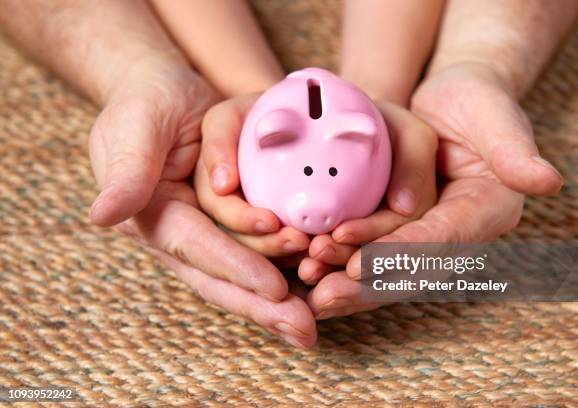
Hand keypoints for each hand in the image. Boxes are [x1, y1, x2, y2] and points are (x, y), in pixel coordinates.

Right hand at [88, 57, 315, 346]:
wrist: (165, 93)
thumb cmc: (148, 101)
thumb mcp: (135, 125)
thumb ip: (126, 170)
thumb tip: (103, 216)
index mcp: (149, 215)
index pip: (196, 248)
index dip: (235, 268)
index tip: (275, 290)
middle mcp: (176, 233)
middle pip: (220, 278)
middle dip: (261, 307)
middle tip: (305, 331)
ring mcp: (202, 233)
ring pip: (241, 274)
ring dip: (279, 294)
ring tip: (319, 303)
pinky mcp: (223, 226)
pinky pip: (254, 255)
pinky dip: (284, 271)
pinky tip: (314, 285)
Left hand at [307, 62, 562, 318]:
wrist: (450, 102)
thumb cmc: (476, 102)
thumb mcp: (496, 116)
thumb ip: (515, 151)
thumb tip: (546, 181)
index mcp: (487, 212)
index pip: (441, 240)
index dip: (401, 255)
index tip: (361, 266)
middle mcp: (457, 233)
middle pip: (409, 266)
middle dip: (365, 283)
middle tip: (323, 293)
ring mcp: (425, 234)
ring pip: (383, 266)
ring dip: (344, 278)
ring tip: (306, 280)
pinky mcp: (399, 230)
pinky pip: (368, 252)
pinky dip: (338, 262)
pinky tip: (304, 269)